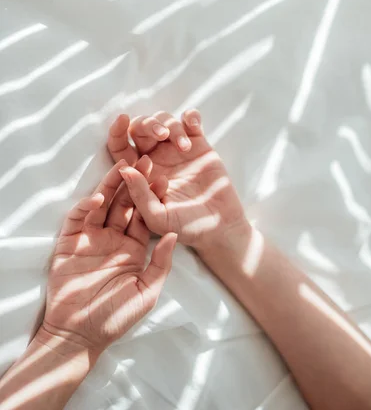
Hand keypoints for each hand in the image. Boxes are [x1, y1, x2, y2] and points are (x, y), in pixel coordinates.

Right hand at [41, 160, 176, 355]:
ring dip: (111, 185)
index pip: (144, 216)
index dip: (153, 198)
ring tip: (122, 166)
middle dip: (134, 182)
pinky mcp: (70, 242)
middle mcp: (113, 238)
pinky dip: (87, 206)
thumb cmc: (115, 317)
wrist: (80, 335)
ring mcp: (91, 238)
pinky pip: (79, 218)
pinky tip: (99, 198)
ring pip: (102, 205)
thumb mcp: (146, 292)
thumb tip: (175, 235)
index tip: (164, 178)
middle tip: (145, 160)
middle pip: (124, 204)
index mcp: (133, 248)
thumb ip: (160, 263)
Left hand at [107, 110, 247, 249]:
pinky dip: (190, 116)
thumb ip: (140, 195)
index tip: (122, 120)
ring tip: (185, 147)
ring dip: (172, 126)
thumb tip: (123, 169)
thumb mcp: (158, 217)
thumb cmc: (185, 227)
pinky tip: (193, 123)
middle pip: (141, 127)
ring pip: (165, 120)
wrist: (219, 227)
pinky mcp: (198, 144)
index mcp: (139, 173)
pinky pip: (190, 121)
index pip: (119, 146)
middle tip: (162, 134)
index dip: (116, 131)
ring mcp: (176, 149)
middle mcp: (155, 157)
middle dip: (148, 124)